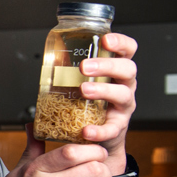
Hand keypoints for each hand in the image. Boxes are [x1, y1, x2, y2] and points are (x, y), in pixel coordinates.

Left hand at [77, 31, 137, 171]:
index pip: (128, 51)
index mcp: (116, 71)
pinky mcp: (117, 128)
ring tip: (83, 90)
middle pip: (128, 69)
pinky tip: (87, 131)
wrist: (100, 136)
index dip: (121, 43)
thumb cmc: (90, 103)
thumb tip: (48, 58)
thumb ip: (69, 70)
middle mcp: (124, 86)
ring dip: (103, 91)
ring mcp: (123, 107)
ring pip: (123, 95)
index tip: (106, 40)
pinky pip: (112, 129)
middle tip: (84, 67)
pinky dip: (99, 131)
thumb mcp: (82, 83)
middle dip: (107, 65)